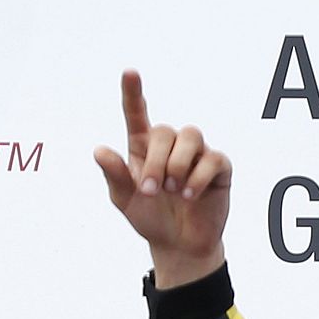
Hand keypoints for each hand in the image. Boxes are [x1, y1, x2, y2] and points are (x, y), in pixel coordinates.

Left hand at [93, 71, 229, 287]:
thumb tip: (100, 150)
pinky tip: (189, 195)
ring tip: (173, 190)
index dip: (133, 93)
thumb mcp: (125, 201)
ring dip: (178, 165)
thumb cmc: (150, 219)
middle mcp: (170, 146)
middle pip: (166, 130)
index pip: (137, 114)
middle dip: (157, 161)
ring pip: (191, 136)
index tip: (129, 72)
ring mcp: (196, 155)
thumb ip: (115, 176)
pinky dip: (198, 178)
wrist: (179, 246)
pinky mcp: (218, 168)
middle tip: (153, 191)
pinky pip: (212, 158)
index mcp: (144, 148)